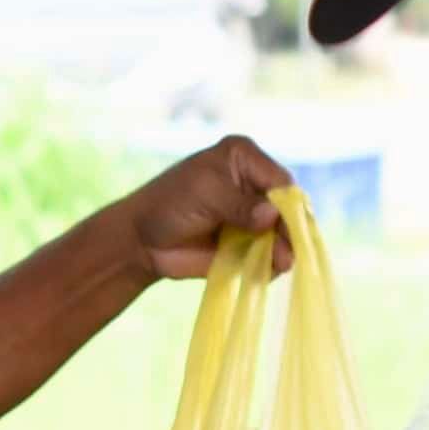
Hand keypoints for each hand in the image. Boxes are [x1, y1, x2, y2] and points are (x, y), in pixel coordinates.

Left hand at [132, 135, 297, 278]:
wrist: (140, 241)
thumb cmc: (168, 204)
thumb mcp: (206, 195)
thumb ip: (240, 205)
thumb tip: (272, 215)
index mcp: (244, 158)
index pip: (280, 181)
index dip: (287, 204)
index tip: (285, 226)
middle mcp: (253, 183)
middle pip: (285, 208)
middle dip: (287, 230)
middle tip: (287, 253)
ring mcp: (252, 215)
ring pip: (280, 232)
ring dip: (282, 249)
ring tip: (280, 264)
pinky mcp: (247, 242)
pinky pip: (268, 252)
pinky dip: (270, 263)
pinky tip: (268, 271)